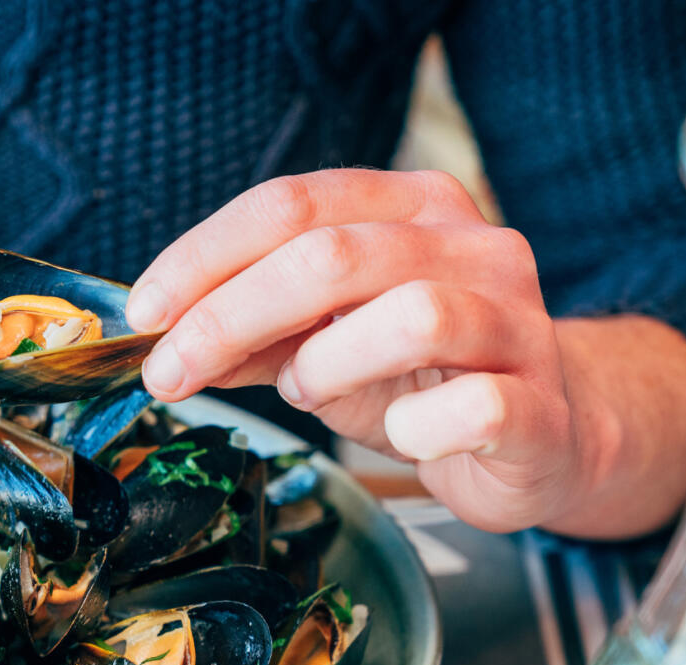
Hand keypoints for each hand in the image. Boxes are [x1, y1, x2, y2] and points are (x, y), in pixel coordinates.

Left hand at [128, 169, 582, 532]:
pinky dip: (415, 426)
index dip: (205, 257)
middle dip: (229, 317)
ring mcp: (516, 320)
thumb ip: (252, 337)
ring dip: (326, 364)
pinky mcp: (539, 403)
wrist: (541, 439)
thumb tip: (161, 341)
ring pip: (412, 315)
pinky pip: (474, 406)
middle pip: (332, 255)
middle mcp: (472, 245)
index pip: (293, 203)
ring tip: (305, 391)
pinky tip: (400, 433)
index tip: (144, 313)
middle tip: (171, 372)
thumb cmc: (419, 381)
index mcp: (412, 208)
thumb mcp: (321, 347)